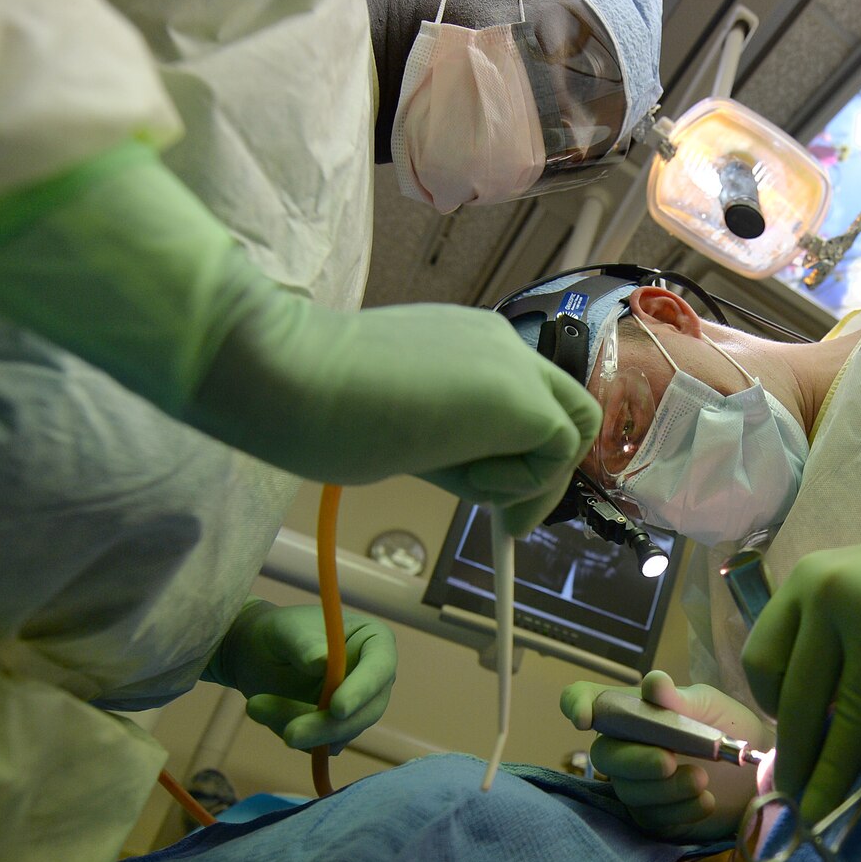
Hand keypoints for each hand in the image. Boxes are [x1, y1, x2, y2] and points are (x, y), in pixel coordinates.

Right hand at [191, 300, 600, 538]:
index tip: (484, 487)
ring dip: (528, 479)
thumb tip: (477, 474)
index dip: (517, 448)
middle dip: (544, 470)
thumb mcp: (400, 415)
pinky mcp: (522, 398)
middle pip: (565, 407)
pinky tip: (462, 476)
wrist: (292, 376)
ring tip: (464, 486)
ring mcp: (515, 365)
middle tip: (509, 520)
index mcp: (467, 340)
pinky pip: (556, 454)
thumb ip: (446, 433)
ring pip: (568, 430)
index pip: (525, 394)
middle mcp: (500, 342)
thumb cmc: (317, 400)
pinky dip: (519, 484)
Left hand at [205, 601, 397, 752]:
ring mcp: (358, 708)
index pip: (381, 667)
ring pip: (340, 734)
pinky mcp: (338, 731)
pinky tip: (265, 711)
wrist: (256, 654)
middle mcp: (374, 678)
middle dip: (327, 726)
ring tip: (255, 706)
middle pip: (366, 712)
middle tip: (290, 734)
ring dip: (299, 728)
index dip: (363, 689)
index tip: (336, 708)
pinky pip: (321, 745)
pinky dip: (293, 735)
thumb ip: (303, 644)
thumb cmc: (277, 631)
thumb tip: (322, 661)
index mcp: (374, 641)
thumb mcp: (285, 630)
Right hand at [560, 671, 770, 842]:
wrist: (762, 770)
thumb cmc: (731, 727)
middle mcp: (627, 747)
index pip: (590, 701)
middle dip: (635, 761)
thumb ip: (680, 699)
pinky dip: (679, 810)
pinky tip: (706, 801)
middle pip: (604, 755)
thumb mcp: (711, 707)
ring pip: (629, 790)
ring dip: (665, 788)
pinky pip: (652, 817)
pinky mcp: (654, 817)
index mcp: (634, 710)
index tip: (584, 718)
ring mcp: (637, 785)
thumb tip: (653, 684)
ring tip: (702, 780)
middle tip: (669, 761)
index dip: (576, 704)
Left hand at [742, 457, 860, 846]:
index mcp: (812, 578)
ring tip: (826, 824)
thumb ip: (833, 635)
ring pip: (850, 725)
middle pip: (799, 700)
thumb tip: (805, 723)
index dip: (772, 707)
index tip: (793, 735)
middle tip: (797, 805)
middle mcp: (835, 595)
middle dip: (799, 762)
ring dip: (838, 784)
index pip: (763, 659)